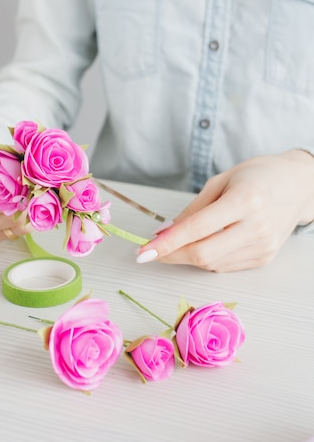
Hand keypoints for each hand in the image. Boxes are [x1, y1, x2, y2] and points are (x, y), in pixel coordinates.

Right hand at [0, 140, 30, 242]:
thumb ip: (2, 155)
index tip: (28, 173)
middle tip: (32, 179)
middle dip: (27, 197)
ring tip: (26, 187)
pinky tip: (20, 198)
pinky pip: (19, 231)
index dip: (20, 188)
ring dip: (29, 207)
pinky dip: (25, 215)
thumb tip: (30, 163)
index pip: (0, 203)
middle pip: (12, 218)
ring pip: (19, 227)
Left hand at [136, 150, 313, 271]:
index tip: (143, 251)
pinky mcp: (265, 258)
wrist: (298, 185)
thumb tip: (165, 232)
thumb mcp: (221, 180)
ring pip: (212, 263)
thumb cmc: (258, 175)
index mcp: (244, 200)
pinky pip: (225, 265)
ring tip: (180, 241)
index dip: (167, 243)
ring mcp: (263, 246)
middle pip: (204, 254)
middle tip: (152, 250)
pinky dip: (208, 258)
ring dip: (188, 256)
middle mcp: (256, 227)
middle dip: (172, 255)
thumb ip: (193, 209)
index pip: (197, 229)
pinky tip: (204, 243)